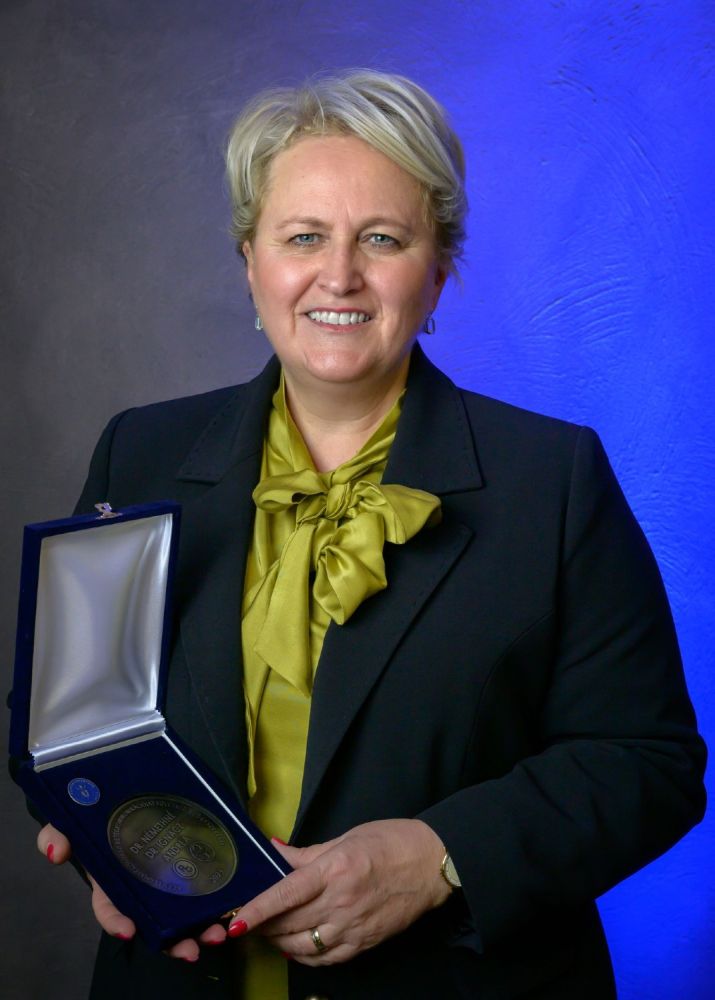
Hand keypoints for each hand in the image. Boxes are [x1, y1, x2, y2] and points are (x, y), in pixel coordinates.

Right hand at [36, 823, 226, 960]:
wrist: (135, 776)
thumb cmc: (103, 806)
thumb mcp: (74, 816)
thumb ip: (57, 831)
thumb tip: (55, 852)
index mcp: (115, 879)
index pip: (111, 909)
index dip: (116, 922)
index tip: (129, 931)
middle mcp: (144, 884)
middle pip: (157, 922)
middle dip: (172, 942)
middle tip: (190, 950)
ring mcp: (173, 873)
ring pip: (188, 911)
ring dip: (202, 929)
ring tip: (219, 934)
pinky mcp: (198, 859)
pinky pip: (211, 885)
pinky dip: (221, 899)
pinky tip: (234, 904)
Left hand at [231, 818, 450, 964]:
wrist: (432, 864)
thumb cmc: (391, 842)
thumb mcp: (346, 838)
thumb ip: (306, 852)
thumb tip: (274, 851)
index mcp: (336, 869)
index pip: (286, 894)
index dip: (258, 910)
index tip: (235, 922)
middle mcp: (342, 901)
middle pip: (290, 923)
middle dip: (262, 925)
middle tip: (245, 921)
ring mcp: (354, 926)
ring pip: (303, 946)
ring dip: (278, 941)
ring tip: (266, 932)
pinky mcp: (364, 943)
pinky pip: (325, 959)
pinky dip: (303, 956)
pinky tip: (294, 946)